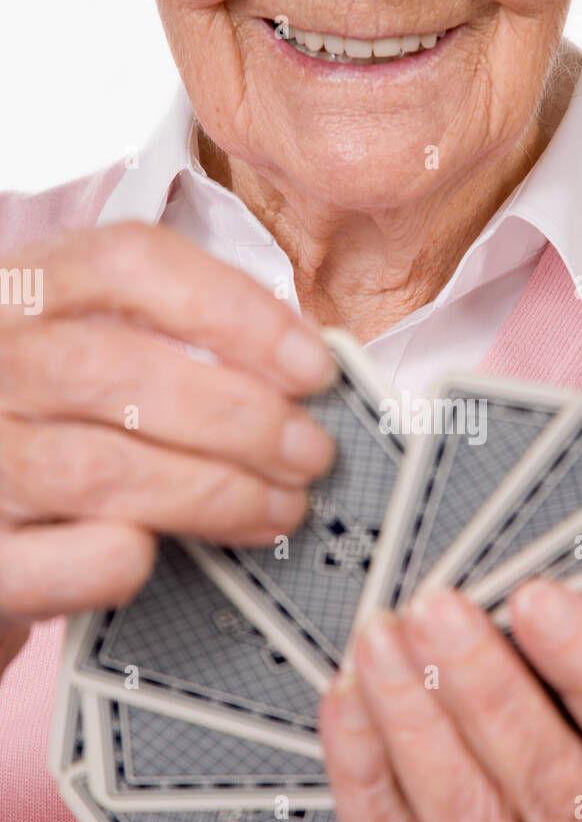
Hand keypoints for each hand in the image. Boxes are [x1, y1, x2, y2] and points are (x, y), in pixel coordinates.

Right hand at [0, 221, 334, 642]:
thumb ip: (180, 341)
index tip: (313, 366)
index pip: (127, 263)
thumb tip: (305, 375)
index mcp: (22, 289)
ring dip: (216, 493)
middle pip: (118, 370)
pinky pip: (75, 559)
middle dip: (241, 417)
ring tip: (280, 507)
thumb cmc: (58, 419)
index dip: (236, 312)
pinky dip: (134, 558)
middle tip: (309, 452)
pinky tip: (171, 553)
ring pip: (103, 470)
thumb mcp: (95, 345)